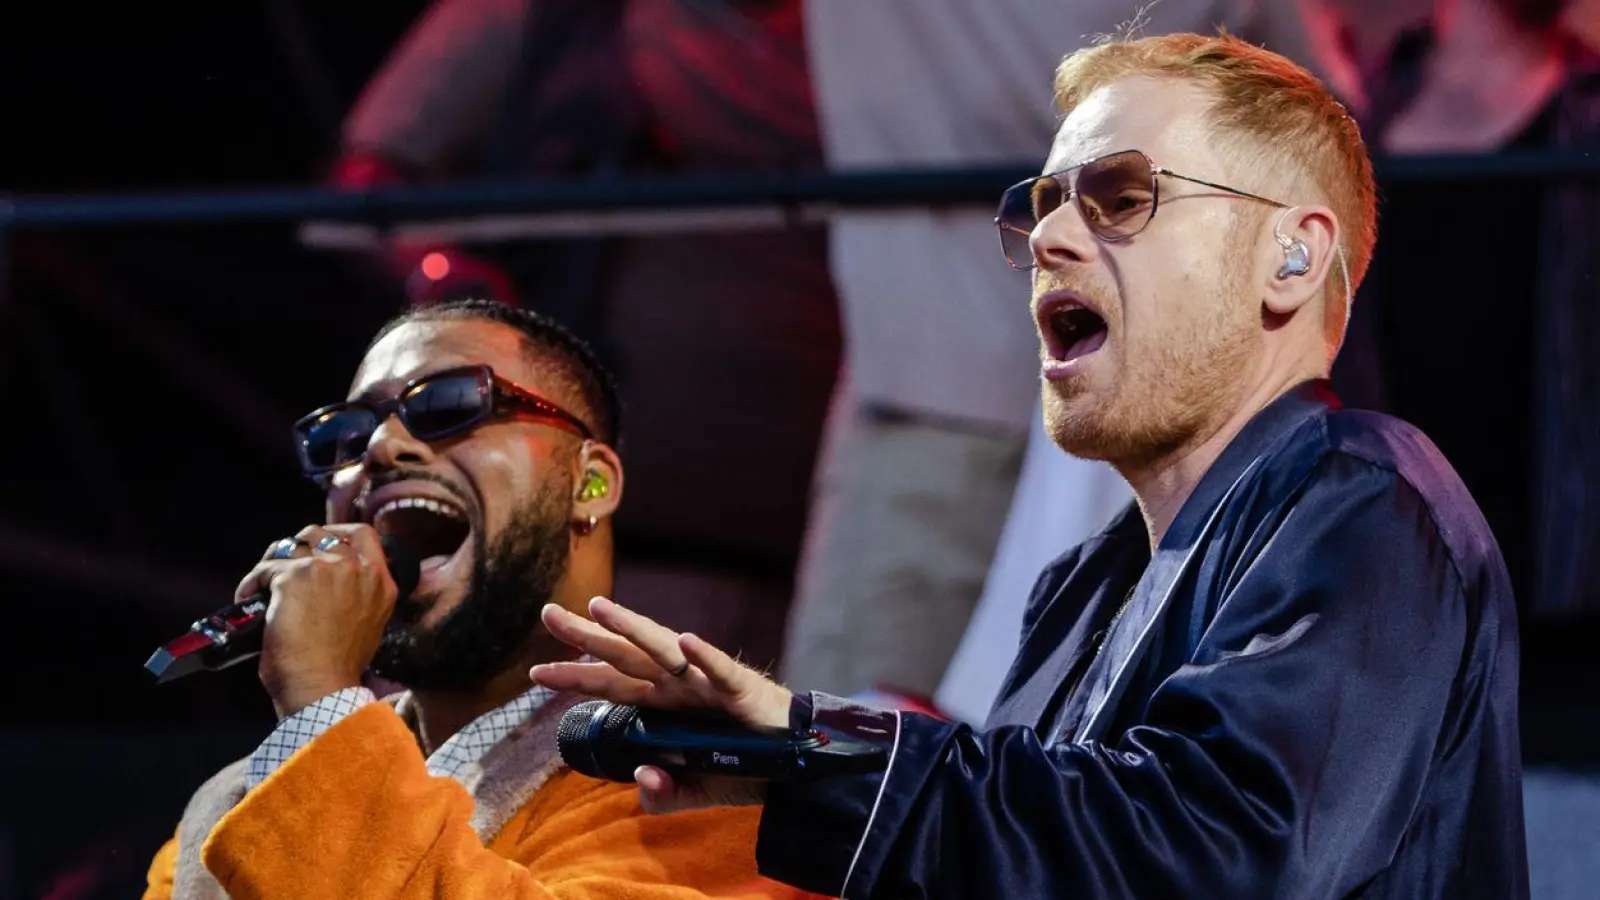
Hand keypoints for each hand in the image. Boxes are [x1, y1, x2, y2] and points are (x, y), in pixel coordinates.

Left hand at [236, 524, 398, 719]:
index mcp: (380, 583)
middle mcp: (358, 570)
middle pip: (320, 534)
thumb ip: (357, 595)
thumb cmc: (337, 669)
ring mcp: (327, 569)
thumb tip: (328, 586)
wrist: (321, 687)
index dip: (337, 534)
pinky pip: (265, 569)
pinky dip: (251, 584)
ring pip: (290, 546)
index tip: (320, 544)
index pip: (364, 535)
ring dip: (272, 563)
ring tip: (262, 584)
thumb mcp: (366, 624)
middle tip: (283, 565)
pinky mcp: (295, 577)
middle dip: (298, 546)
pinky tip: (248, 598)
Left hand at [530, 597, 792, 811]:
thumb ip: (661, 795)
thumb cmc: (743, 765)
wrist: (795, 763)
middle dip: (586, 635)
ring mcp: (705, 682)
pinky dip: (703, 656)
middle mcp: (677, 686)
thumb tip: (642, 778)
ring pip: (662, 650)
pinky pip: (718, 670)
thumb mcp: (693, 791)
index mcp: (662, 705)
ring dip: (631, 628)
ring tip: (600, 608)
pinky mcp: (740, 688)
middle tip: (548, 613)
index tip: (535, 672)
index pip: (610, 686)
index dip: (575, 678)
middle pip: (623, 656)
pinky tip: (685, 641)